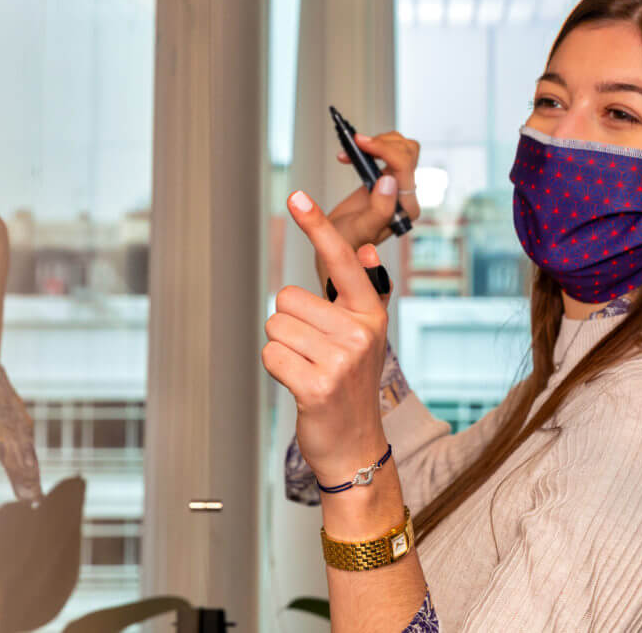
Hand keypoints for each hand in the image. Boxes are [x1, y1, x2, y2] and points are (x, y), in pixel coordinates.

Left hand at [265, 190, 391, 486]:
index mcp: (371, 312)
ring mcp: (340, 360)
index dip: (317, 226)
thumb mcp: (365, 335)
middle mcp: (359, 331)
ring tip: (308, 368)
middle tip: (313, 351)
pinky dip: (276, 369)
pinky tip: (299, 384)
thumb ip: (361, 292)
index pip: (341, 259)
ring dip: (282, 348)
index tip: (297, 196)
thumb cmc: (352, 384)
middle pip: (288, 298)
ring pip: (275, 327)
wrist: (356, 445)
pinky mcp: (316, 386)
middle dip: (290, 324)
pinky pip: (270, 355)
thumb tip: (367, 249)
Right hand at [318, 131, 421, 284]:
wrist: (338, 245)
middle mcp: (406, 196)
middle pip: (408, 151)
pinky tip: (349, 156)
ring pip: (402, 147)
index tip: (359, 142)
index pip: (403, 166)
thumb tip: (390, 180)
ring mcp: (398, 187)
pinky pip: (388, 153)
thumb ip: (379, 209)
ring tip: (353, 148)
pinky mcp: (387, 180)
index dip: (383, 149)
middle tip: (356, 143)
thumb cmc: (349, 243)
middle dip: (383, 142)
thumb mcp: (361, 230)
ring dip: (378, 141)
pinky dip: (371, 147)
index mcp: (406, 208)